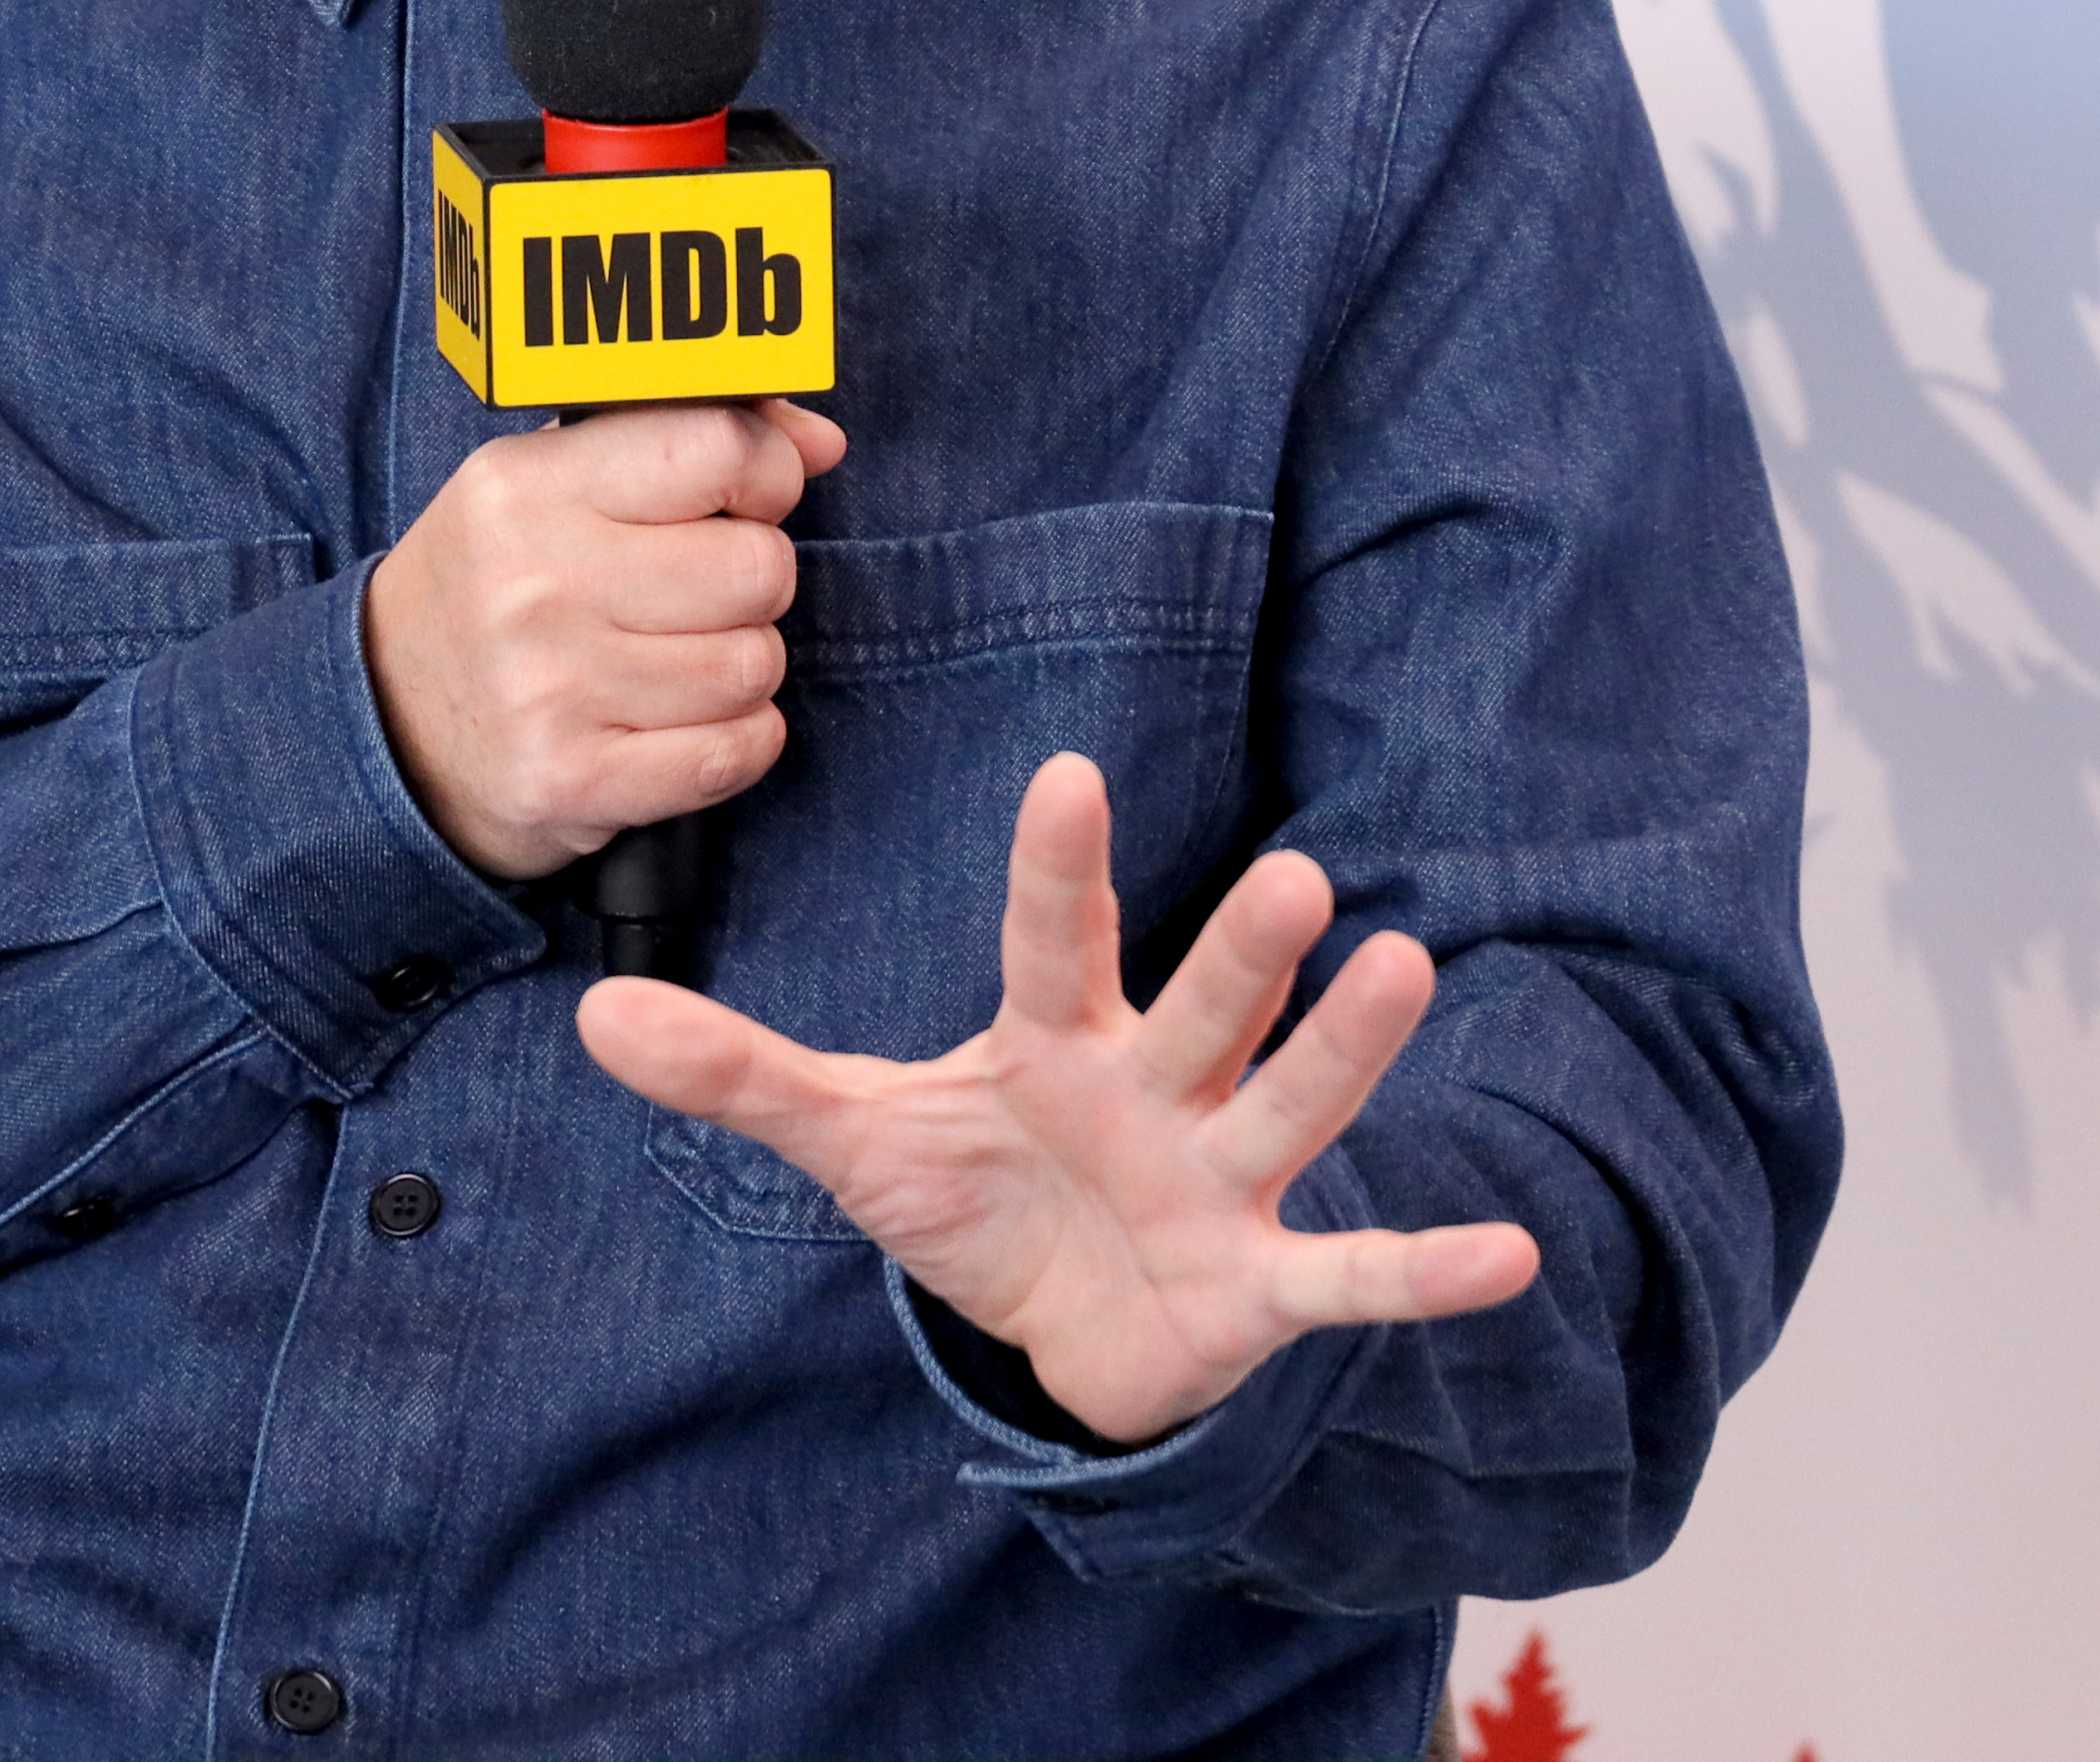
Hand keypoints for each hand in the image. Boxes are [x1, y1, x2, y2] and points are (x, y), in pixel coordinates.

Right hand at [362, 400, 842, 880]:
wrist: (385, 724)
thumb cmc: (498, 584)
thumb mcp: (553, 480)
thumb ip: (689, 434)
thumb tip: (820, 441)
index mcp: (527, 489)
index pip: (718, 448)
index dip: (766, 473)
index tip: (749, 497)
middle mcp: (534, 586)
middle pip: (758, 568)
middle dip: (753, 581)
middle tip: (703, 592)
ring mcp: (551, 692)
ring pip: (755, 665)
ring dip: (742, 665)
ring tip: (680, 659)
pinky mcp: (573, 783)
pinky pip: (734, 753)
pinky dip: (740, 741)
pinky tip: (690, 723)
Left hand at [574, 752, 1539, 1445]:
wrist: (1061, 1327)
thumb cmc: (976, 1196)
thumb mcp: (850, 1138)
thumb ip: (738, 1072)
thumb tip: (590, 1014)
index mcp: (1054, 1038)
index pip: (1051, 939)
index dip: (1058, 866)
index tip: (1071, 773)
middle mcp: (1155, 1086)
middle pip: (1200, 1008)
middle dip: (1243, 957)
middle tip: (1293, 877)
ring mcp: (1220, 1178)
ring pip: (1287, 1107)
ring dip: (1345, 1053)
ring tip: (1407, 971)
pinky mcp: (1261, 1283)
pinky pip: (1350, 1277)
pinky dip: (1424, 1269)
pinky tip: (1509, 1257)